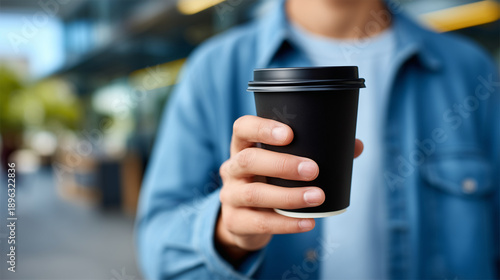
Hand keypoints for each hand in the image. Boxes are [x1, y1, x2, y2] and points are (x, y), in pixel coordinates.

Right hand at [215, 115, 363, 263]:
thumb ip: (315, 152)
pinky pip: (260, 223)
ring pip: (254, 194)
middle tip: (313, 169)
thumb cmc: (270, 182)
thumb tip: (355, 145)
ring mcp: (230, 196)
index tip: (289, 134)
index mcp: (243, 147)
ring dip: (288, 196)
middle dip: (282, 164)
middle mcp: (232, 168)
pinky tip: (308, 221)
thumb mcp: (282, 165)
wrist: (244, 221)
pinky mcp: (235, 221)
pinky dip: (286, 223)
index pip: (242, 128)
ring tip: (318, 196)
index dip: (262, 128)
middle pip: (248, 160)